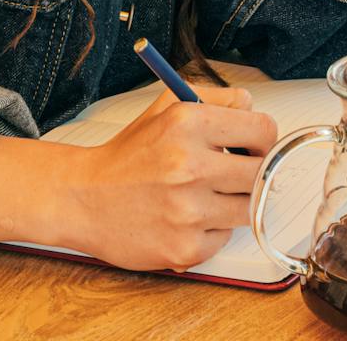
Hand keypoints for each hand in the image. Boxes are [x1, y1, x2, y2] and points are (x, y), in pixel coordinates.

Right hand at [62, 84, 277, 271]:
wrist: (83, 198)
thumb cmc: (128, 155)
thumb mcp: (166, 107)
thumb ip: (215, 99)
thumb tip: (253, 108)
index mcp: (187, 123)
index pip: (263, 130)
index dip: (262, 140)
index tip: (253, 147)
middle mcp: (189, 166)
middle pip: (261, 173)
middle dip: (251, 173)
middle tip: (233, 173)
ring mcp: (188, 211)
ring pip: (247, 208)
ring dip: (232, 203)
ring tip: (202, 196)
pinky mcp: (185, 248)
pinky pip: (223, 238)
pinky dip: (209, 230)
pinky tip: (184, 219)